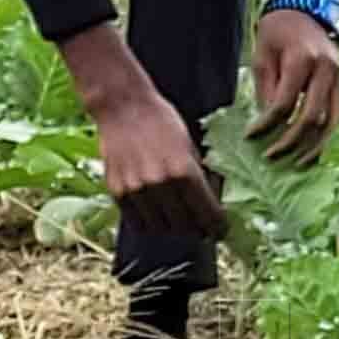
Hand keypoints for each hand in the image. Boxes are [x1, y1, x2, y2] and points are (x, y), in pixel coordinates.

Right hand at [58, 22, 223, 243]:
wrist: (123, 108)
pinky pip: (137, 222)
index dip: (218, 227)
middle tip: (203, 229)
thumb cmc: (162, 122)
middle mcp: (160, 184)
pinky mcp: (117, 192)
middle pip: (185, 227)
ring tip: (180, 223)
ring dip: (174, 230)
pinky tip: (158, 216)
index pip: (207, 214)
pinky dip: (151, 224)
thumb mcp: (190, 146)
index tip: (221, 230)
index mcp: (184, 171)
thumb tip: (213, 201)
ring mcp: (136, 190)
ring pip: (161, 229)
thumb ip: (201, 176)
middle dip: (198, 230)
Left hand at [250, 5, 338, 164]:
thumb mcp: (263, 56)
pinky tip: (315, 149)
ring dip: (315, 146)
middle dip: (290, 142)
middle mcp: (326, 69)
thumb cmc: (279, 31)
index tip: (251, 137)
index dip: (267, 125)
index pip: (284, 104)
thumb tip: (267, 124)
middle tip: (271, 156)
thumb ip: (266, 89)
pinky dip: (328, 135)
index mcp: (303, 60)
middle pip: (311, 117)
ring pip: (333, 121)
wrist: (308, 8)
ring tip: (297, 163)